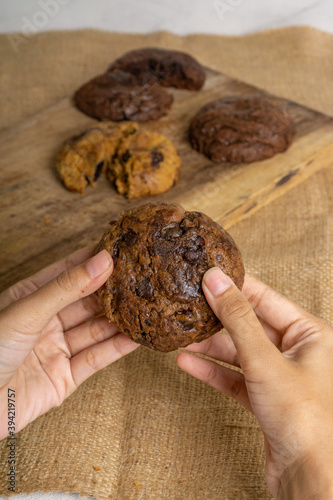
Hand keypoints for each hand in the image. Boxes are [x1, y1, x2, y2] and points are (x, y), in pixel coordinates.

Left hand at [0, 247, 138, 439]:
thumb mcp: (27, 311)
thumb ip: (67, 288)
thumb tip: (102, 261)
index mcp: (31, 297)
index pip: (69, 272)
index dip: (95, 260)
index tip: (122, 249)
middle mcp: (47, 321)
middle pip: (87, 301)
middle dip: (114, 290)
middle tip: (142, 277)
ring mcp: (57, 348)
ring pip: (96, 329)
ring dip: (121, 319)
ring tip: (148, 305)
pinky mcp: (66, 377)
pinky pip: (96, 358)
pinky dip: (117, 348)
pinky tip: (138, 336)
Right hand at [177, 269, 332, 498]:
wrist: (306, 475)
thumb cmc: (302, 418)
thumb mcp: (264, 358)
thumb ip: (237, 317)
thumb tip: (216, 280)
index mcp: (310, 334)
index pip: (267, 297)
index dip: (236, 285)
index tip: (208, 275)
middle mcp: (297, 351)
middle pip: (249, 324)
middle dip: (217, 319)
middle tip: (189, 305)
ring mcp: (279, 374)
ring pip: (238, 351)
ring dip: (210, 346)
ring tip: (182, 335)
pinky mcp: (264, 397)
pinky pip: (234, 376)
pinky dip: (212, 370)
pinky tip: (187, 362)